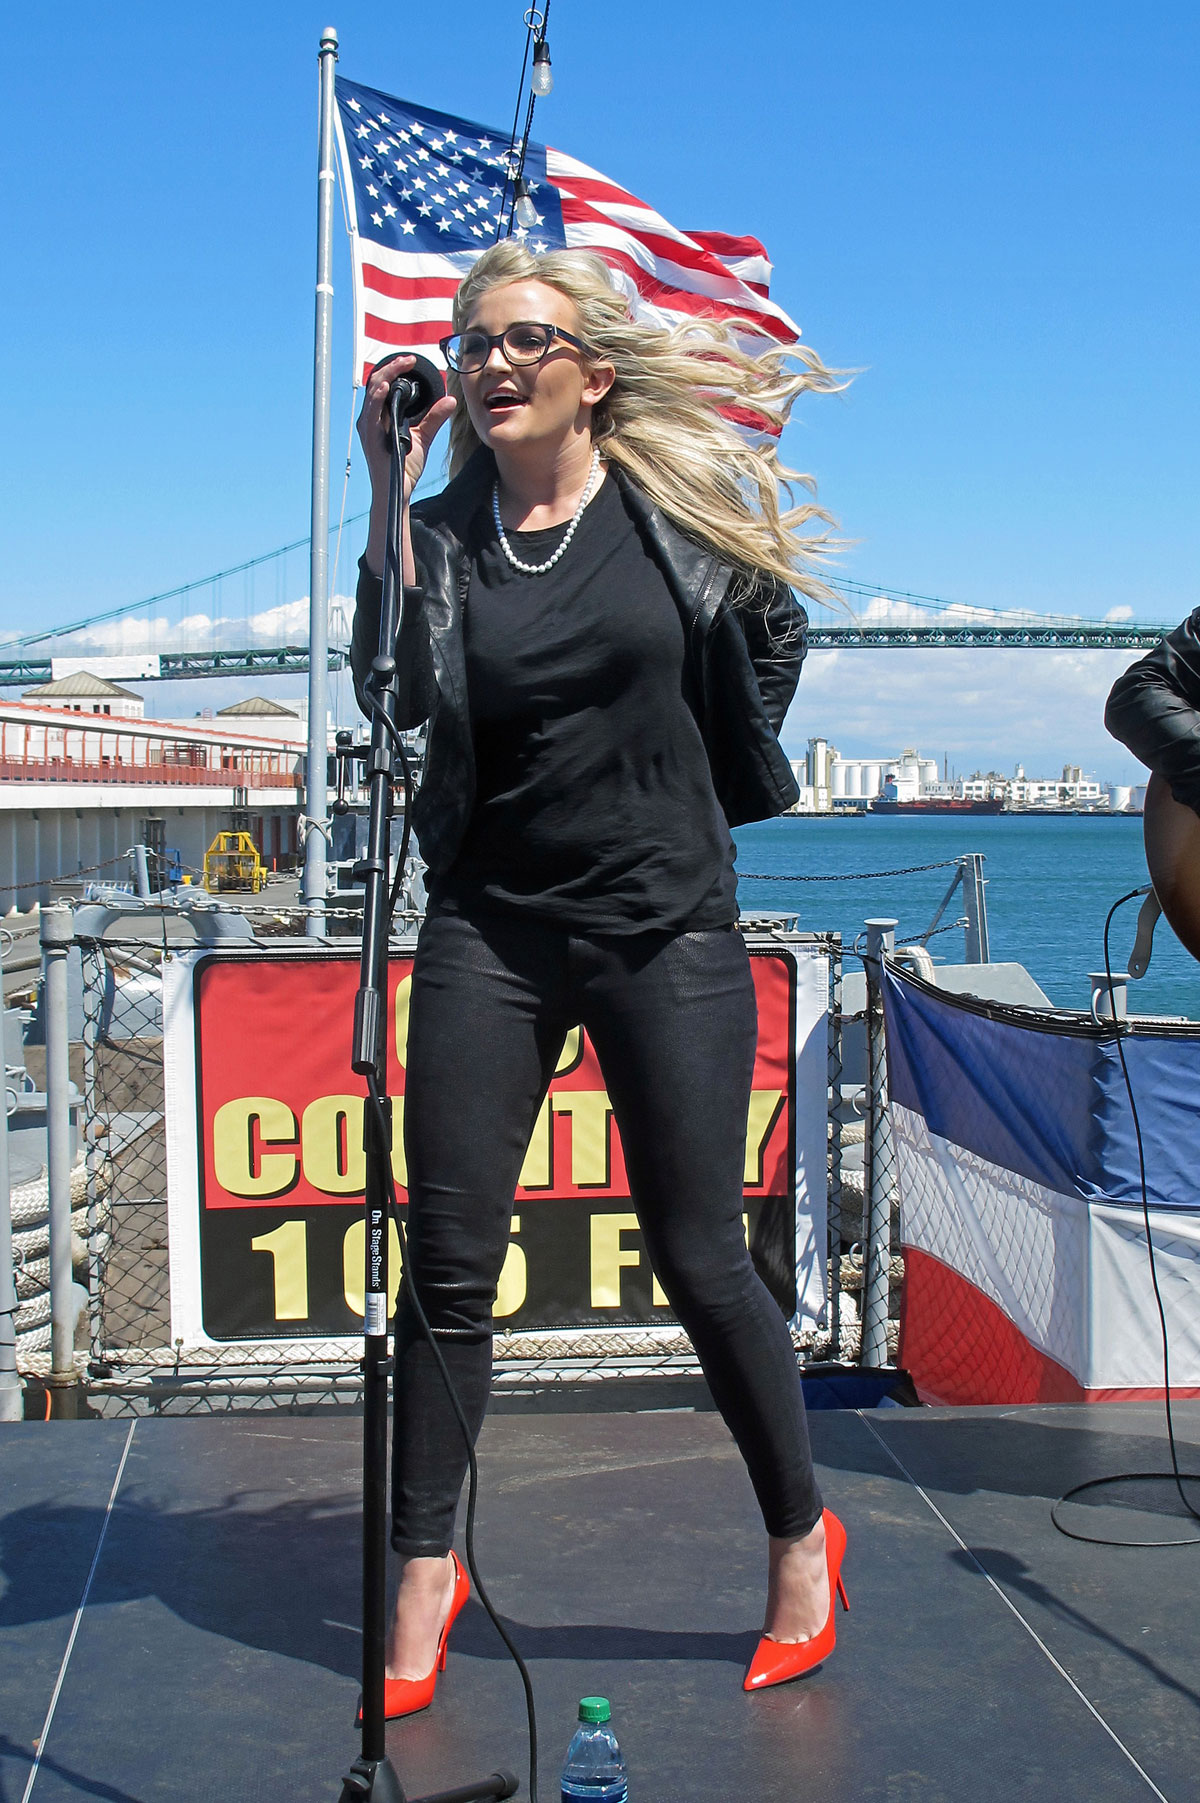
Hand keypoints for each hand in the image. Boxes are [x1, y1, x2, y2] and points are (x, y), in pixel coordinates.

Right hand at [356, 353, 456, 505]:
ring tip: (401, 365)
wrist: (398, 492)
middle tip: (409, 360)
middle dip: (392, 367)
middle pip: (376, 383)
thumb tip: (450, 399)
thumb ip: (434, 417)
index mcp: (380, 415)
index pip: (383, 383)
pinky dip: (377, 398)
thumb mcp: (423, 437)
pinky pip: (370, 414)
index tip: (411, 361)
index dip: (395, 368)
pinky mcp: (370, 439)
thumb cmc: (405, 466)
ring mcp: (368, 428)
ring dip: (386, 376)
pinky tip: (386, 388)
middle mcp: (371, 419)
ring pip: (372, 393)